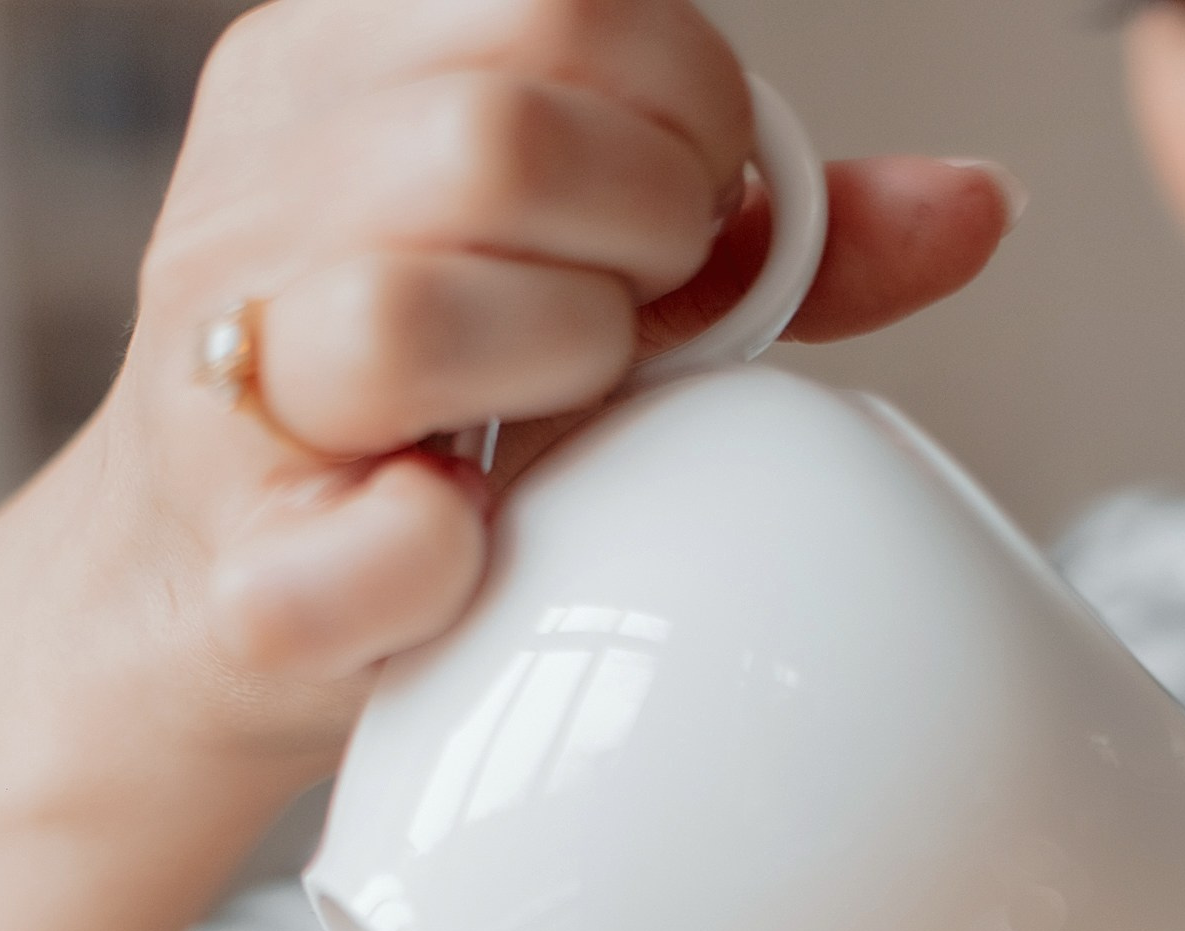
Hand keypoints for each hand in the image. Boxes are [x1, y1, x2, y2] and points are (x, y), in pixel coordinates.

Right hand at [100, 0, 1015, 769]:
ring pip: (412, 309)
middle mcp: (252, 201)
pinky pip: (380, 537)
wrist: (208, 616)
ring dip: (554, 369)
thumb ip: (762, 245)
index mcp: (328, 77)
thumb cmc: (410, 434)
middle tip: (646, 315)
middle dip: (639, 231)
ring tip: (557, 410)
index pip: (557, 1)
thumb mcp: (574, 287)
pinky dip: (447, 550)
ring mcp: (226, 383)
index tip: (695, 211)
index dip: (684, 108)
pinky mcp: (242, 576)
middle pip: (494, 132)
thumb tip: (975, 206)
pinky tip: (468, 538)